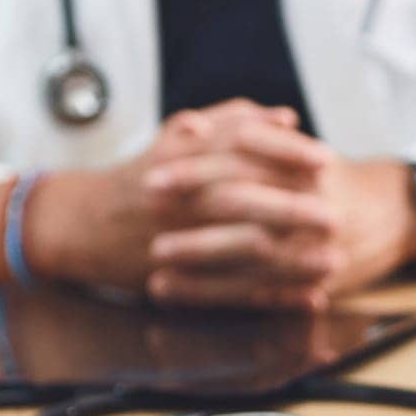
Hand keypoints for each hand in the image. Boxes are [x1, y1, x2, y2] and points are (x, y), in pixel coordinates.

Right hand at [28, 101, 334, 304]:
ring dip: (289, 258)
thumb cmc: (144, 176)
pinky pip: (229, 289)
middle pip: (241, 199)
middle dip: (290, 210)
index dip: (285, 155)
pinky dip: (272, 295)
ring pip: (238, 248)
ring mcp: (177, 238)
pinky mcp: (177, 277)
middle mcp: (178, 197)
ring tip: (333, 261)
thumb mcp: (179, 137)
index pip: (239, 149)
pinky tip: (307, 298)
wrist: (80, 224)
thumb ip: (231, 120)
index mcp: (181, 158)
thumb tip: (287, 117)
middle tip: (335, 216)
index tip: (326, 162)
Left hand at [146, 155, 415, 309]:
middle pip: (244, 202)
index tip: (153, 172)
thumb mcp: (302, 153)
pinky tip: (181, 292)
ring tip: (156, 261)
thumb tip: (188, 128)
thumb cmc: (340, 183)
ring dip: (200, 256)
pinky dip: (216, 293)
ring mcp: (319, 245)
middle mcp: (315, 204)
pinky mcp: (320, 283)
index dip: (195, 168)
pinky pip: (262, 291)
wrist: (403, 216)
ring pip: (251, 251)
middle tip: (148, 211)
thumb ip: (251, 140)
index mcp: (308, 167)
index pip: (244, 160)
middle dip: (192, 210)